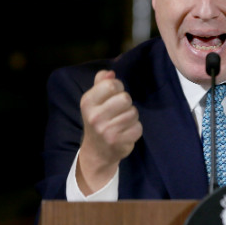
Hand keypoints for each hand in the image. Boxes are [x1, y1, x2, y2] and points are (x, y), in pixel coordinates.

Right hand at [76, 70, 141, 193]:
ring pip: (133, 113)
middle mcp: (95, 116)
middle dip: (126, 103)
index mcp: (87, 102)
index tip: (114, 95)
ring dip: (131, 117)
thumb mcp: (94, 100)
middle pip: (125, 98)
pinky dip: (135, 129)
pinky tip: (125, 132)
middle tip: (119, 111)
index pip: (111, 84)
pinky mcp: (118, 142)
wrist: (96, 152)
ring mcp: (106, 131)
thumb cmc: (98, 120)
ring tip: (121, 123)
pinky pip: (138, 127)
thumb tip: (111, 73)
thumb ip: (101, 83)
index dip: (118, 87)